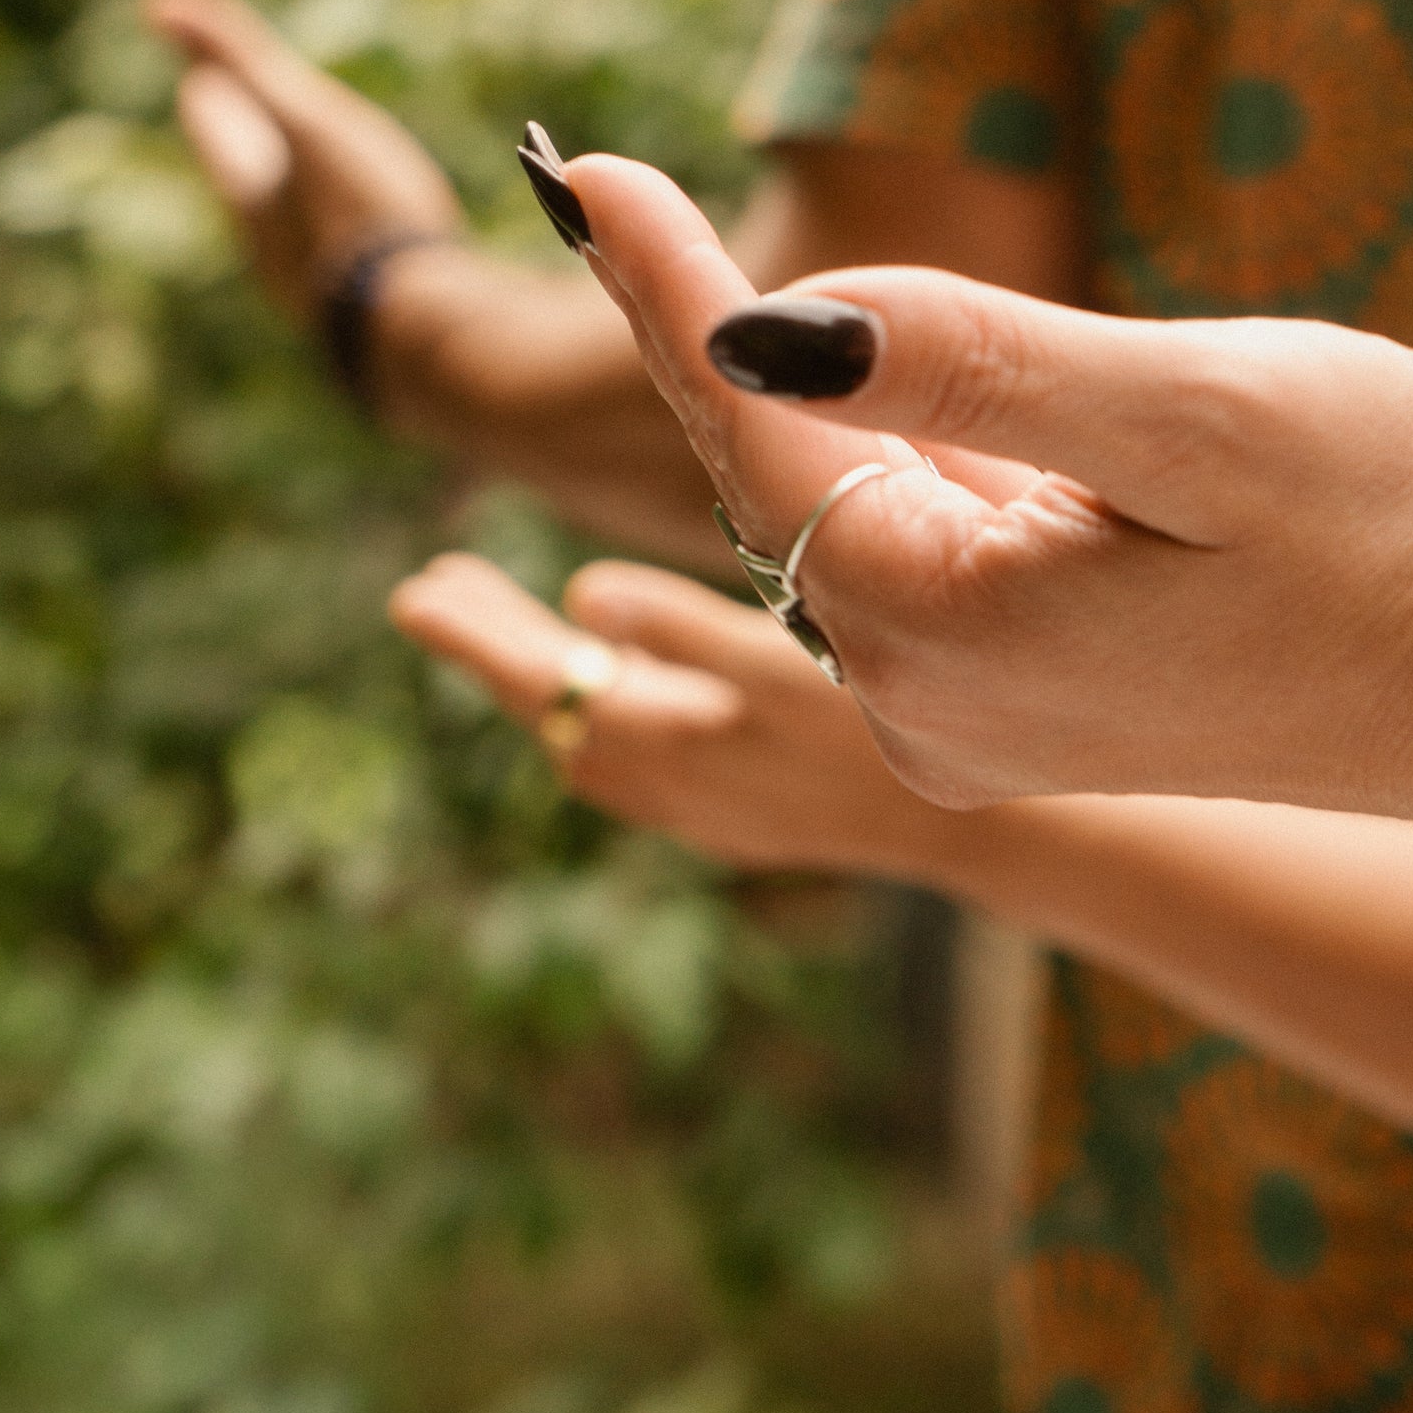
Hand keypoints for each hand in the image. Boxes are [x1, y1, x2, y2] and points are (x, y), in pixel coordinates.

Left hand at [141, 0, 461, 318]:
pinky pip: (354, 267)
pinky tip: (378, 249)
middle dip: (246, 156)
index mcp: (257, 205)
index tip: (196, 86)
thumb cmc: (356, 212)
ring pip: (303, 237)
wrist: (418, 319)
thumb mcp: (296, 117)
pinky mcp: (382, 313)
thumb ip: (236, 59)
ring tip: (305, 185)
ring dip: (298, 204)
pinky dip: (349, 242)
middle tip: (236, 128)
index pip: (225, 147)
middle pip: (256, 193)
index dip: (214, 115)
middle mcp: (283, 254)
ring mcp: (331, 289)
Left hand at [387, 552, 964, 877]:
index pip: (544, 681)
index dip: (477, 634)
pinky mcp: (750, 813)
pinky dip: (607, 707)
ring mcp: (712, 810)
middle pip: (559, 710)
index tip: (415, 589)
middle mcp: (675, 788)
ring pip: (597, 739)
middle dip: (503, 646)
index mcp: (672, 745)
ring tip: (521, 621)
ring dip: (554, 675)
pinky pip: (641, 758)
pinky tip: (629, 679)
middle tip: (441, 585)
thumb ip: (677, 624)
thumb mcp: (786, 648)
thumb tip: (582, 592)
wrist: (998, 827)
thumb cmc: (901, 721)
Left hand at [557, 152, 1412, 817]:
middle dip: (689, 330)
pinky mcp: (1035, 698)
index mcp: (947, 630)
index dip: (664, 290)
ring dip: (777, 388)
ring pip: (840, 515)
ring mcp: (980, 712)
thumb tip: (760, 327)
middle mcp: (933, 699)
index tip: (579, 170)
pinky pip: (914, 551)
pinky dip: (874, 451)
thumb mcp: (1188, 416)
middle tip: (590, 186)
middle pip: (773, 481)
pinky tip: (837, 374)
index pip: (754, 431)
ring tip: (665, 254)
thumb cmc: (1395, 527)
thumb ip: (970, 368)